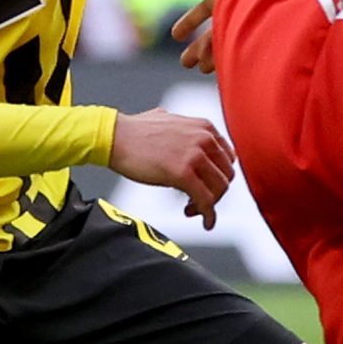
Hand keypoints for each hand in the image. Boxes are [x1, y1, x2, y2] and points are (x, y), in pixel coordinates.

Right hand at [108, 108, 236, 228]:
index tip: (207, 187)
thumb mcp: (170, 120)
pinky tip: (205, 222)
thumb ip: (186, 130)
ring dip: (208, 205)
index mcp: (204, 127)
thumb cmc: (135, 131)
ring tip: (190, 210)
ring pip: (218, 190)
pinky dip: (208, 215)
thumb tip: (190, 139)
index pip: (228, 159)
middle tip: (197, 202)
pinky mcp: (182, 173)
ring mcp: (194, 155)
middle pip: (226, 176)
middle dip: (214, 193)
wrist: (114, 136)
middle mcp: (204, 139)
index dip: (218, 177)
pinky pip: (206, 201)